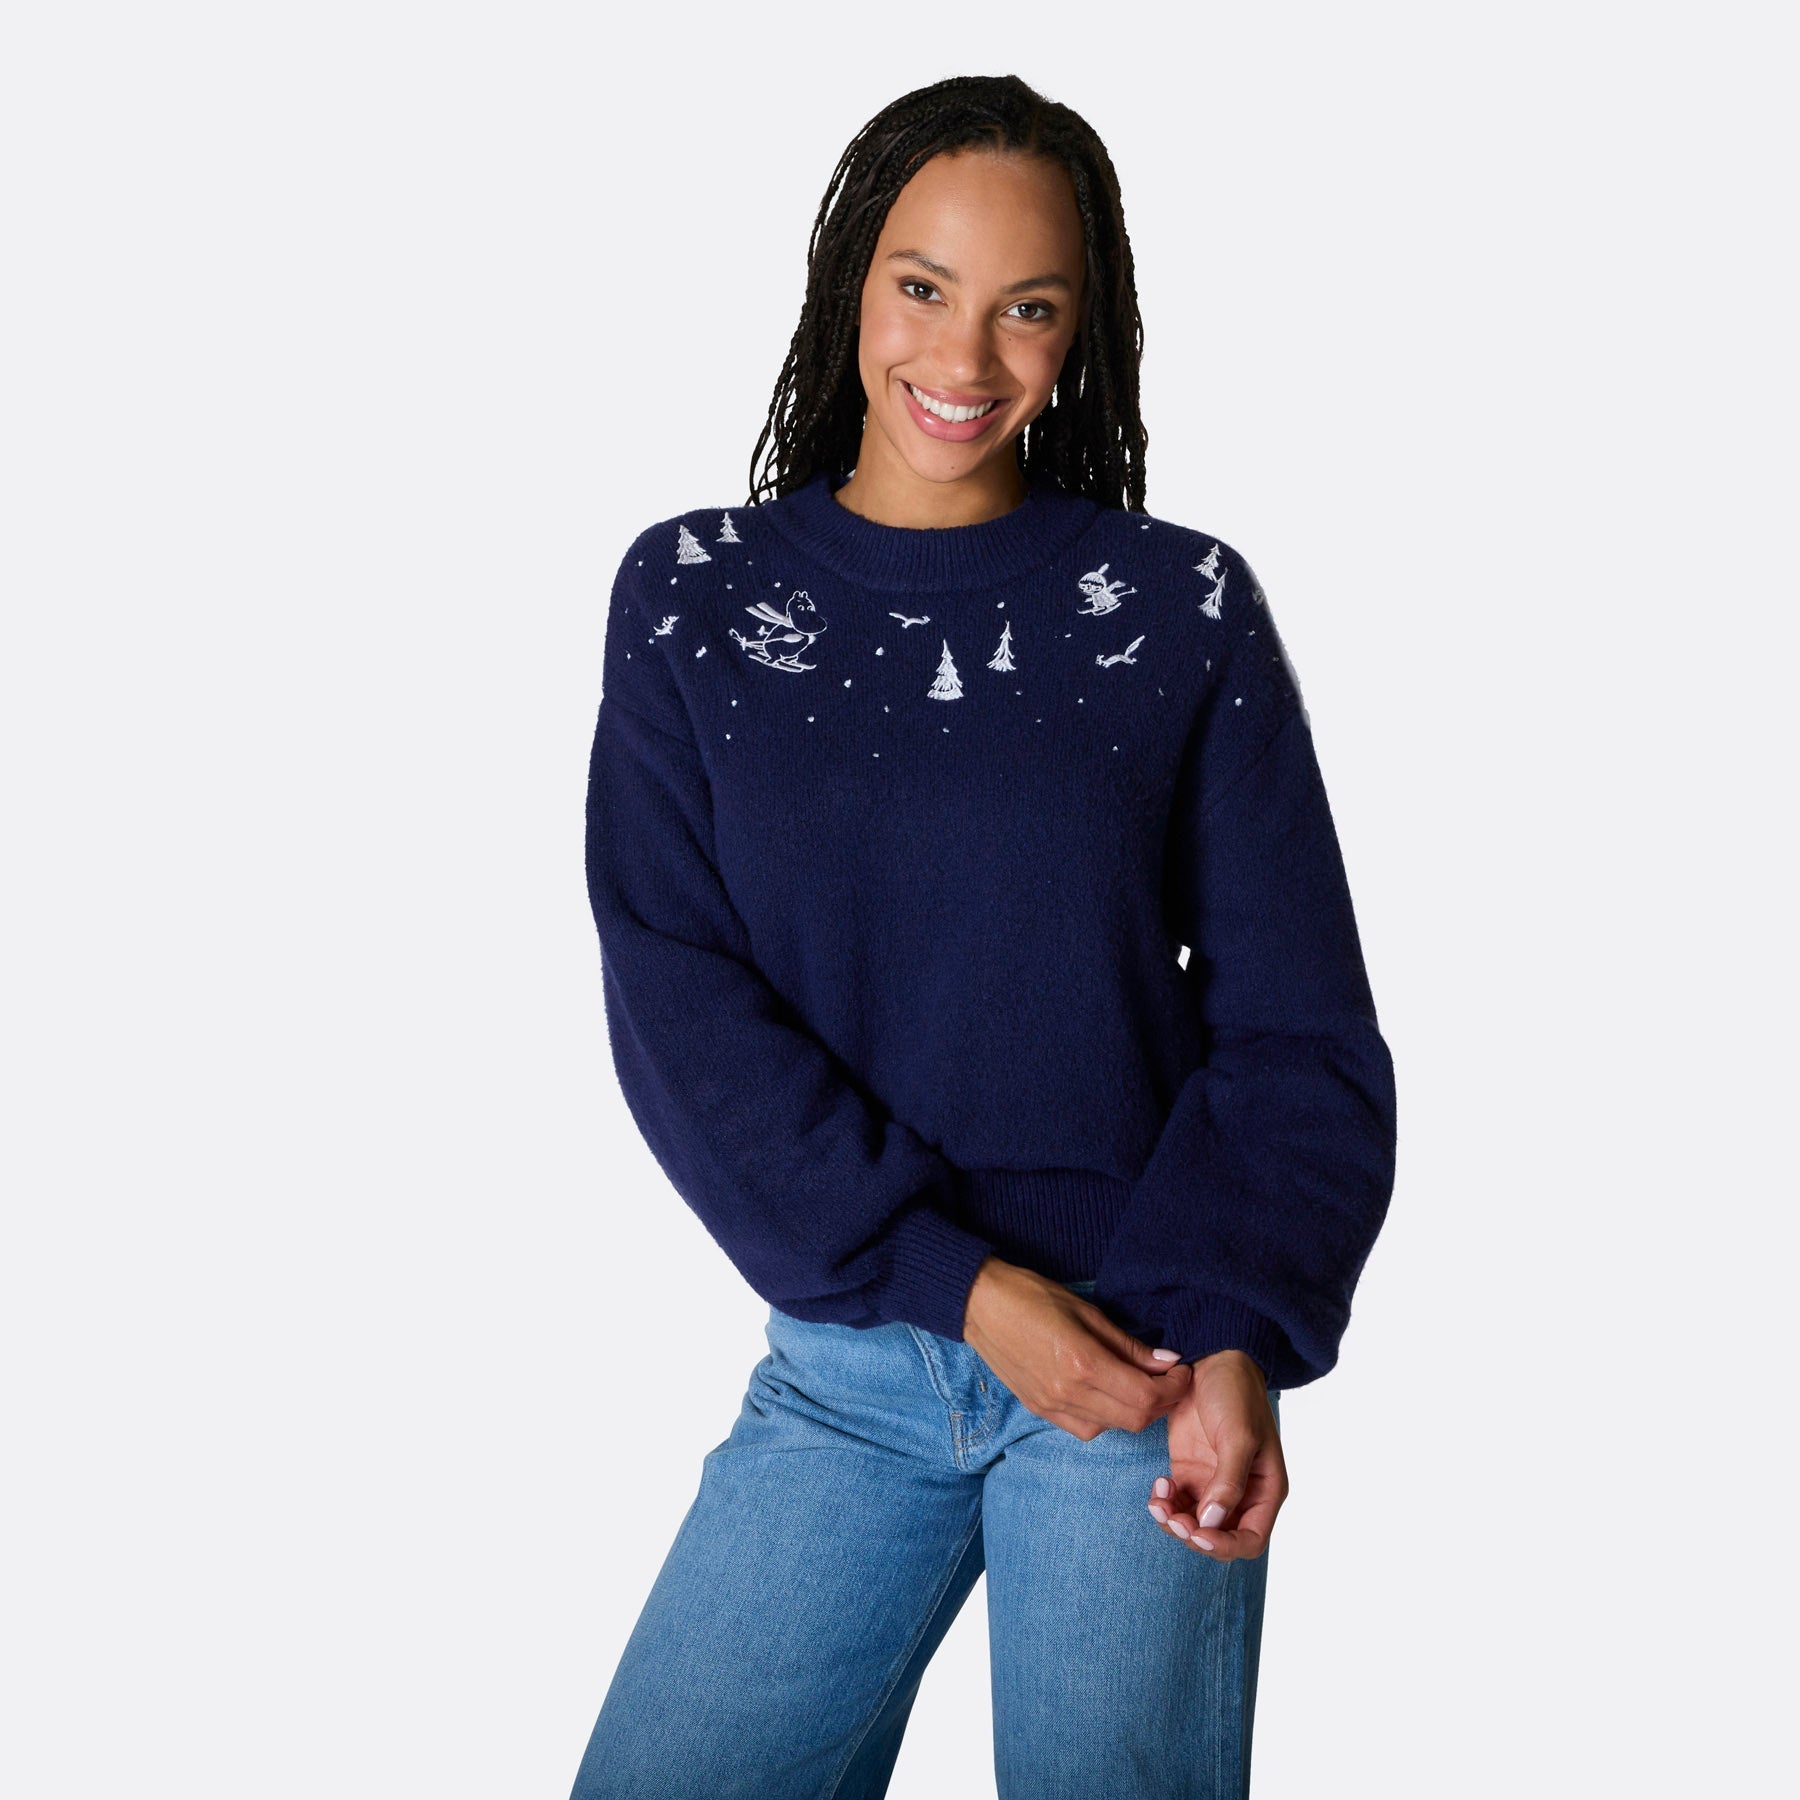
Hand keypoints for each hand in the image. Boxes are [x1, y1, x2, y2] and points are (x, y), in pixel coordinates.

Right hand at [962, 1256, 1193, 1438]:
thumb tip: (1166, 1362)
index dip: (1173, 1389)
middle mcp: (1068, 1393)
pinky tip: (1106, 1394)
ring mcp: (1050, 1406)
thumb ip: (1128, 1344)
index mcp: (1082, 1363)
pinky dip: (1106, 1418)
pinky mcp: (1038, 1410)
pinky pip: (1084, 1428)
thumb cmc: (1032, 1296)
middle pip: (1134, 1420)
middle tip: (1168, 1381)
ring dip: (1133, 1412)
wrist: (979, 1305)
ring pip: (1111, 1429)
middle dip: (1161, 1404)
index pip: (1145, 1396)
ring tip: (1138, 1384)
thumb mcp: (1087, 1311)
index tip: (1182, 1372)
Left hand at [1145, 1350, 1286, 1559]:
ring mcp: (1212, 1483)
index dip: (1224, 1545)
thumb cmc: (1236, 1393)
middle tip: (1171, 1516)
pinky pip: (1176, 1503)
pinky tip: (1159, 1485)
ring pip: (1193, 1524)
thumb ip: (1228, 1482)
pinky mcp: (1188, 1471)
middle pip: (1218, 1537)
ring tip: (1158, 1500)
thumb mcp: (1239, 1435)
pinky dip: (1164, 1503)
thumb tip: (1212, 1523)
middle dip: (1193, 1535)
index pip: (1250, 1539)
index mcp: (1265, 1489)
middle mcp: (1241, 1493)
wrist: (1212, 1359)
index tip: (1198, 1533)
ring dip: (1173, 1522)